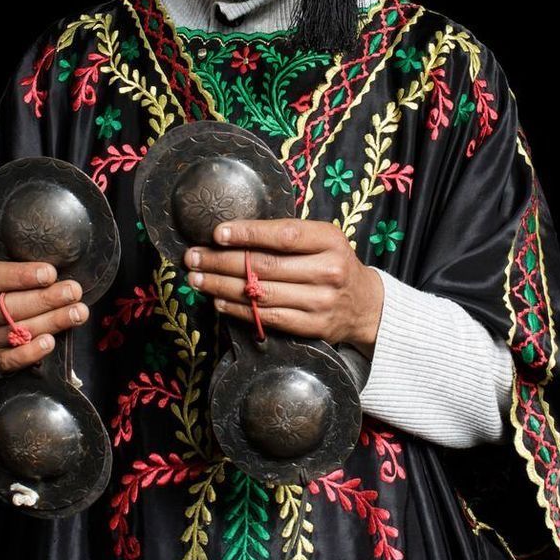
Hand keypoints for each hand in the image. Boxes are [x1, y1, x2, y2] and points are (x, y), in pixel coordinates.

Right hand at [0, 259, 89, 373]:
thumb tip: (55, 273)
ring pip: (11, 332)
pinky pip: (6, 360)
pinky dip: (29, 353)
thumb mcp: (5, 264)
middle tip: (72, 292)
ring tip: (76, 313)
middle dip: (43, 300)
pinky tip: (50, 341)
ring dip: (49, 322)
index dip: (19, 276)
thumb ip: (23, 268)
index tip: (50, 274)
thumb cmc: (5, 280)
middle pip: (2, 307)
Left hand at [182, 219, 383, 355]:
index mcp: (329, 240)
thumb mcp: (323, 238)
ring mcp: (320, 302)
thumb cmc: (334, 262)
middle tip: (193, 256)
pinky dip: (238, 309)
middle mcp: (327, 270)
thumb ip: (287, 235)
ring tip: (197, 278)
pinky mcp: (312, 327)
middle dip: (222, 261)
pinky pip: (267, 317)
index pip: (283, 235)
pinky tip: (218, 300)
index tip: (217, 233)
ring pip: (261, 293)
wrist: (366, 304)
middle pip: (265, 266)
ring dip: (222, 285)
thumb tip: (234, 232)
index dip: (248, 233)